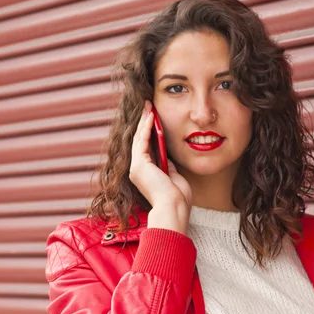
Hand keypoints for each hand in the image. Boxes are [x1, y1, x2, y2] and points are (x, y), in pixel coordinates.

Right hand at [129, 101, 191, 233]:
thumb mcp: (173, 176)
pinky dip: (146, 127)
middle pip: (139, 140)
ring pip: (139, 138)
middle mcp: (137, 170)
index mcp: (145, 174)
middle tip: (148, 106)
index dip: (149, 131)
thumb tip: (167, 155)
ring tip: (148, 106)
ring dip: (144, 121)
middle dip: (144, 122)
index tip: (154, 117)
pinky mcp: (139, 164)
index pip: (145, 147)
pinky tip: (151, 116)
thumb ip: (167, 165)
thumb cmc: (178, 198)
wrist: (174, 207)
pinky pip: (142, 141)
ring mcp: (136, 167)